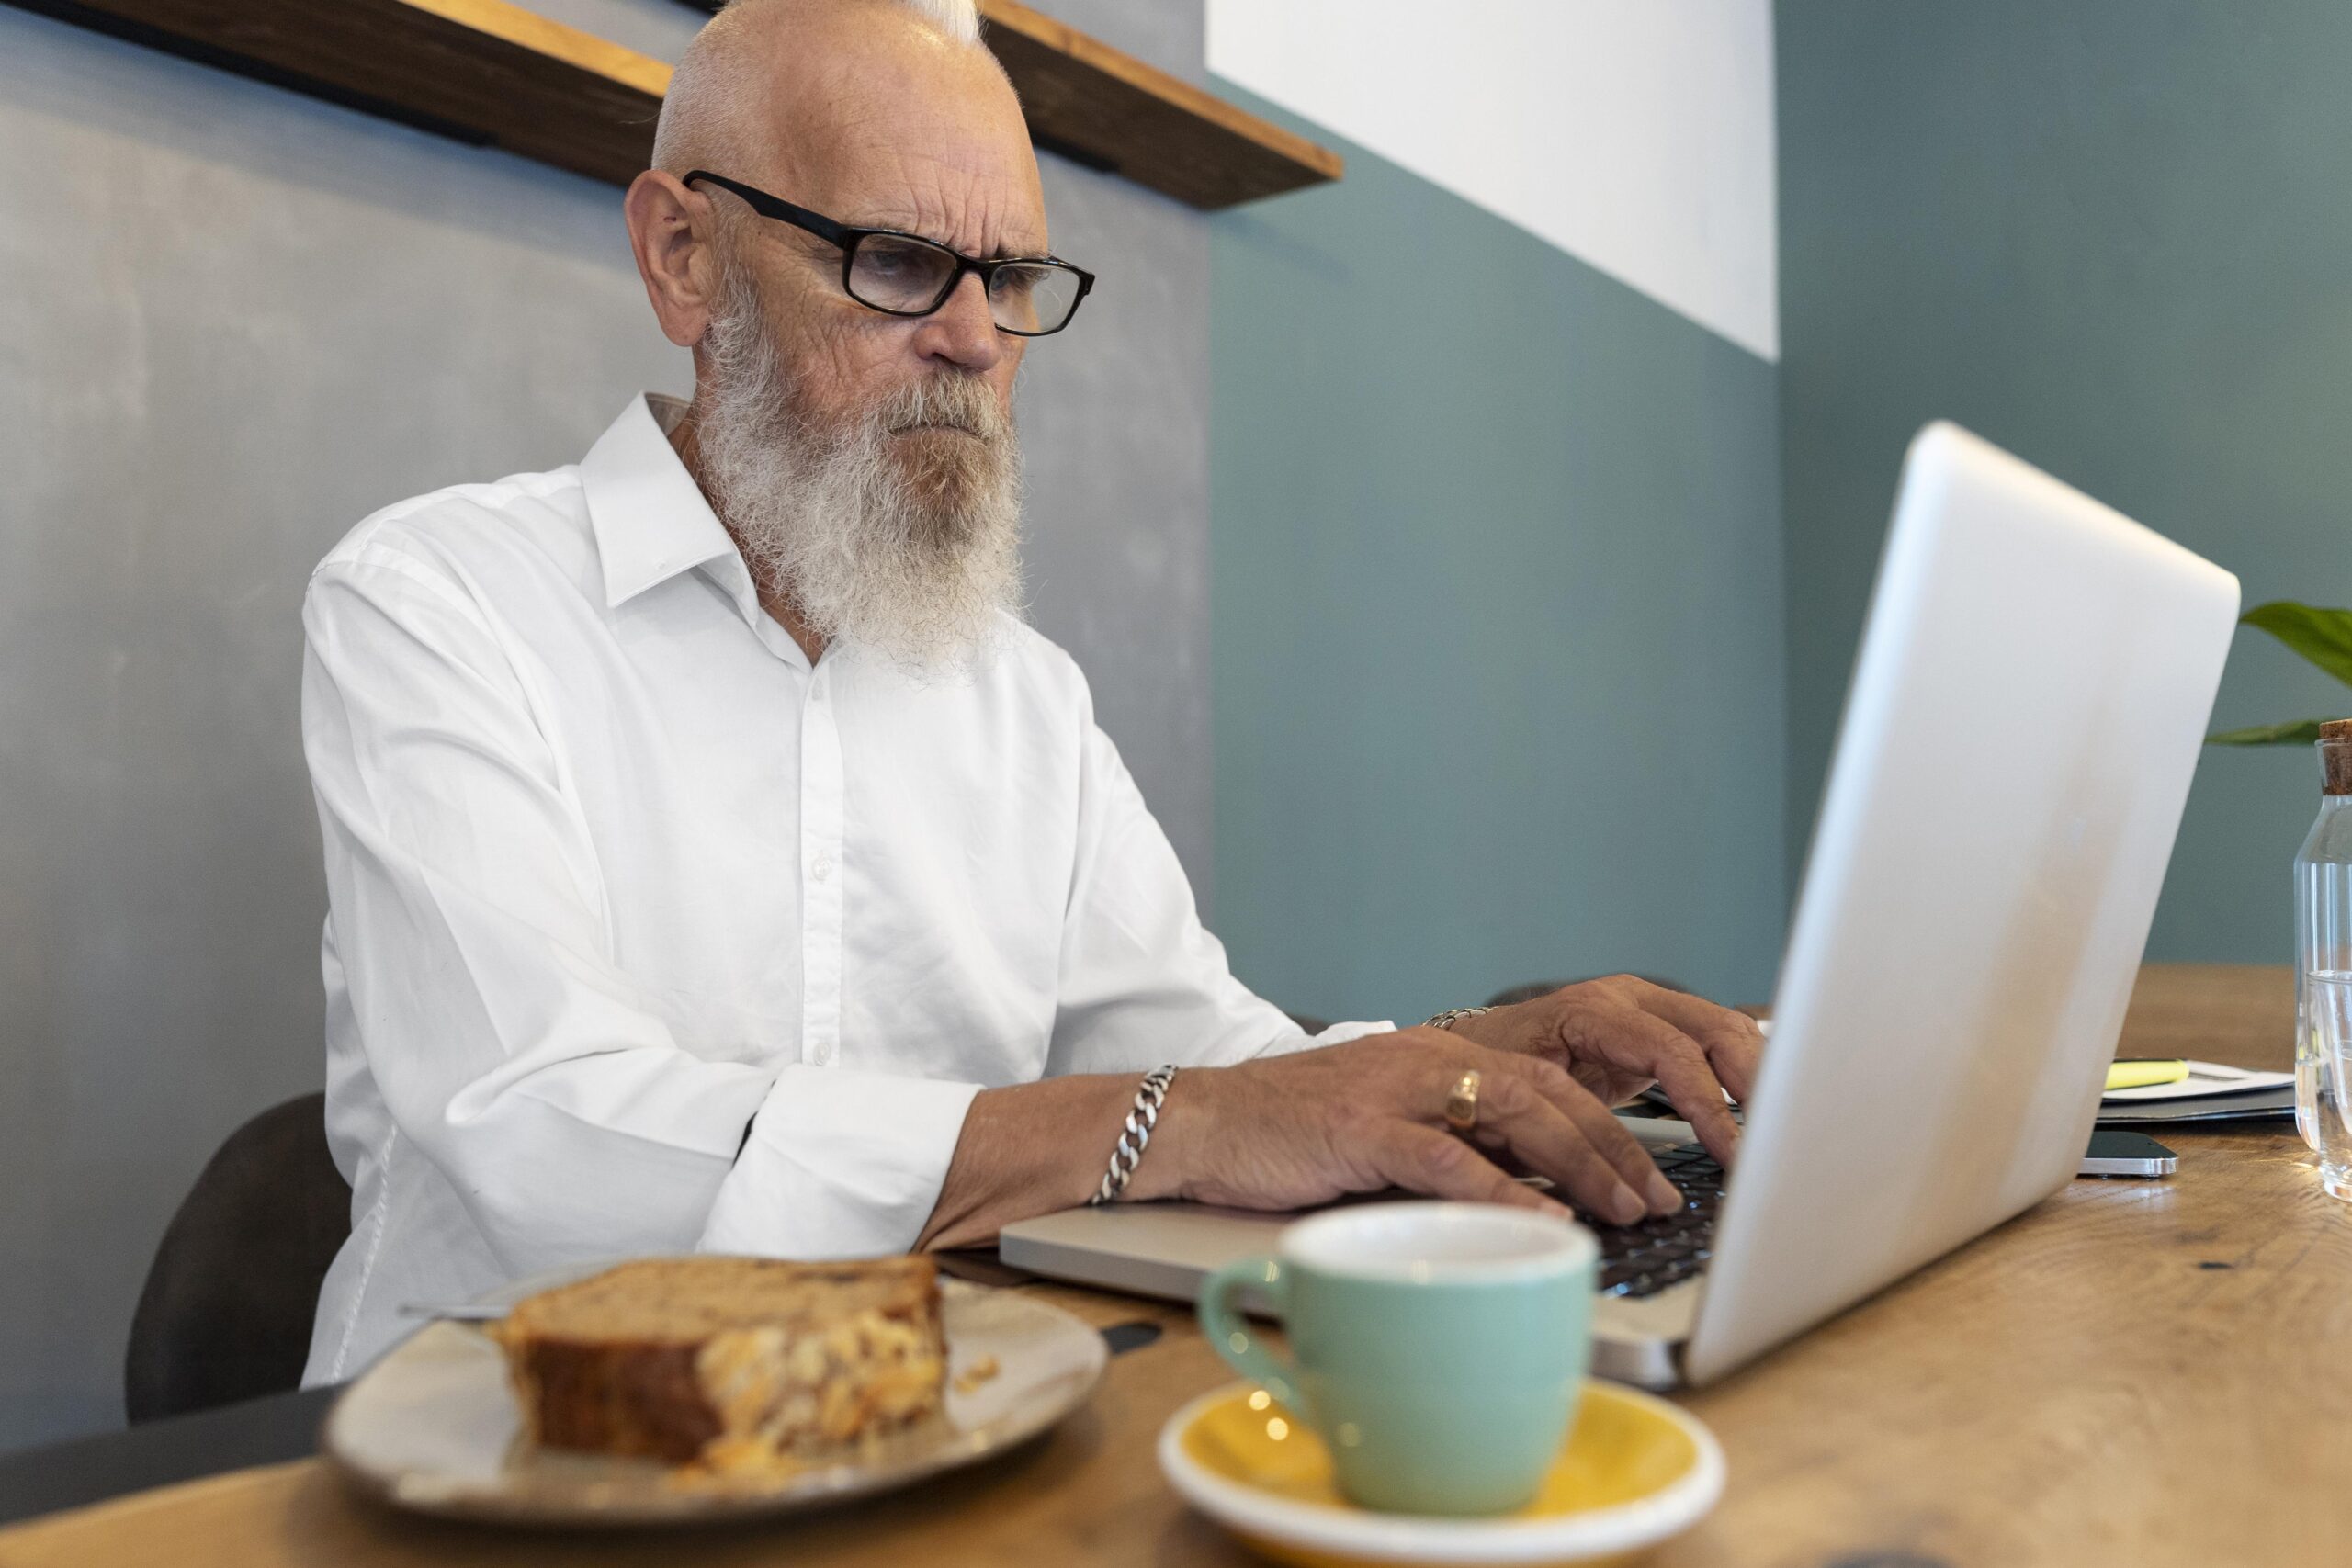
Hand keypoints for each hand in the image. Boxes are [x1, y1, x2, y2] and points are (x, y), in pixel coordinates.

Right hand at [1131, 1029, 1684, 1226]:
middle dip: (1617, 1146)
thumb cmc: (1295, 1135)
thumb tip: (1534, 1195)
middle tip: (1660, 1199)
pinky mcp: (1361, 1127)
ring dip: (1581, 1161)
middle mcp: (1430, 1061)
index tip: (1656, 1174)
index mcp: (1442, 1058)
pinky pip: (1446, 1157)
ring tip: (1625, 1207)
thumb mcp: (1390, 1131)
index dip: (1613, 1125)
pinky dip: (1501, 1188)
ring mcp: (1396, 1089)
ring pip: (1514, 1111)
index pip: (1551, 1081)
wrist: (1202, 1121)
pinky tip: (1542, 1218)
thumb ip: (1455, 1148)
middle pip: (1550, 1091)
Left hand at [1445, 975, 1761, 1164]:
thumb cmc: (1486, 1081)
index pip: (1670, 1051)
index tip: (1732, 1153)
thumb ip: (1564, 1134)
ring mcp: (1645, 1007)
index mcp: (1590, 1010)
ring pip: (1724, 1029)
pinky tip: (1756, 1115)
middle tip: (1775, 1143)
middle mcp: (1625, 998)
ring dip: (1756, 1078)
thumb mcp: (1517, 1105)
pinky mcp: (1657, 1029)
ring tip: (1777, 1132)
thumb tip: (1613, 1189)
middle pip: (1714, 1028)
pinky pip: (1715, 1043)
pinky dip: (1741, 1075)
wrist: (1468, 1054)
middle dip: (1752, 1084)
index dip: (1707, 1104)